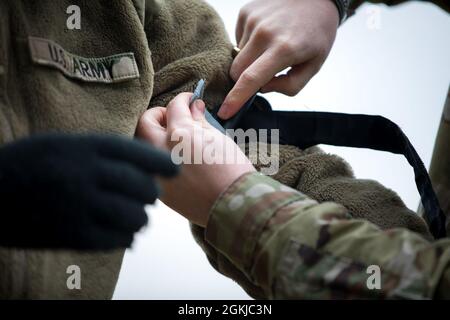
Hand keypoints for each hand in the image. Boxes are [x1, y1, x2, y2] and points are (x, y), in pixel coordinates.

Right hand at [0, 134, 177, 249]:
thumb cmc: (31, 164)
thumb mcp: (65, 144)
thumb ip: (102, 152)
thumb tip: (143, 166)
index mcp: (85, 147)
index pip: (137, 153)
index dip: (161, 163)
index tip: (174, 170)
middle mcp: (86, 174)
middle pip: (142, 187)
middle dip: (150, 193)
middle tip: (146, 196)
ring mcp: (80, 207)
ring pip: (135, 216)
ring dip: (140, 217)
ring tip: (133, 216)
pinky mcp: (73, 236)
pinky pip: (117, 239)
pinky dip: (125, 236)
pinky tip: (119, 232)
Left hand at [137, 93, 255, 226]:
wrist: (234, 205)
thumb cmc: (232, 171)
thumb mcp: (218, 139)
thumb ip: (200, 121)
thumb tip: (194, 107)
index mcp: (179, 134)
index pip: (174, 106)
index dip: (183, 99)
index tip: (189, 100)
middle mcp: (162, 151)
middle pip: (145, 122)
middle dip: (159, 115)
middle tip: (174, 116)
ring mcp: (157, 171)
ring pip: (143, 145)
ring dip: (155, 136)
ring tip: (174, 138)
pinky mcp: (160, 190)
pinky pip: (152, 166)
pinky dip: (159, 157)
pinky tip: (176, 159)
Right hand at [218, 0, 338, 118]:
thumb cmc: (316, 33)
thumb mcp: (314, 66)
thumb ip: (289, 86)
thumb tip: (262, 88)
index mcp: (284, 49)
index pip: (251, 79)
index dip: (235, 99)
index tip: (224, 113)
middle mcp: (264, 33)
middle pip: (237, 71)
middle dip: (245, 80)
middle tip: (266, 73)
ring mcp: (253, 20)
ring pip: (237, 57)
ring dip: (250, 60)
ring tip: (271, 48)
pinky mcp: (246, 12)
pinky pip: (238, 40)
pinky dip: (250, 45)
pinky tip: (267, 36)